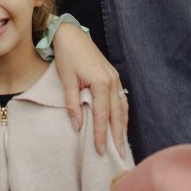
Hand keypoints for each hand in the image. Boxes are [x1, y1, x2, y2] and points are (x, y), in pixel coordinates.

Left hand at [52, 23, 127, 156]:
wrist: (71, 34)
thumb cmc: (67, 55)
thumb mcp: (66, 79)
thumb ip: (72, 104)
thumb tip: (77, 126)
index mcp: (100, 83)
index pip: (102, 116)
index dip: (101, 135)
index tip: (100, 151)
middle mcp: (112, 81)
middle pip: (117, 115)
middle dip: (118, 136)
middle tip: (120, 156)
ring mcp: (115, 78)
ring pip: (123, 108)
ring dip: (123, 127)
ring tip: (122, 144)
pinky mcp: (113, 75)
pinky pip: (121, 99)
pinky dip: (122, 113)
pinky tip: (121, 123)